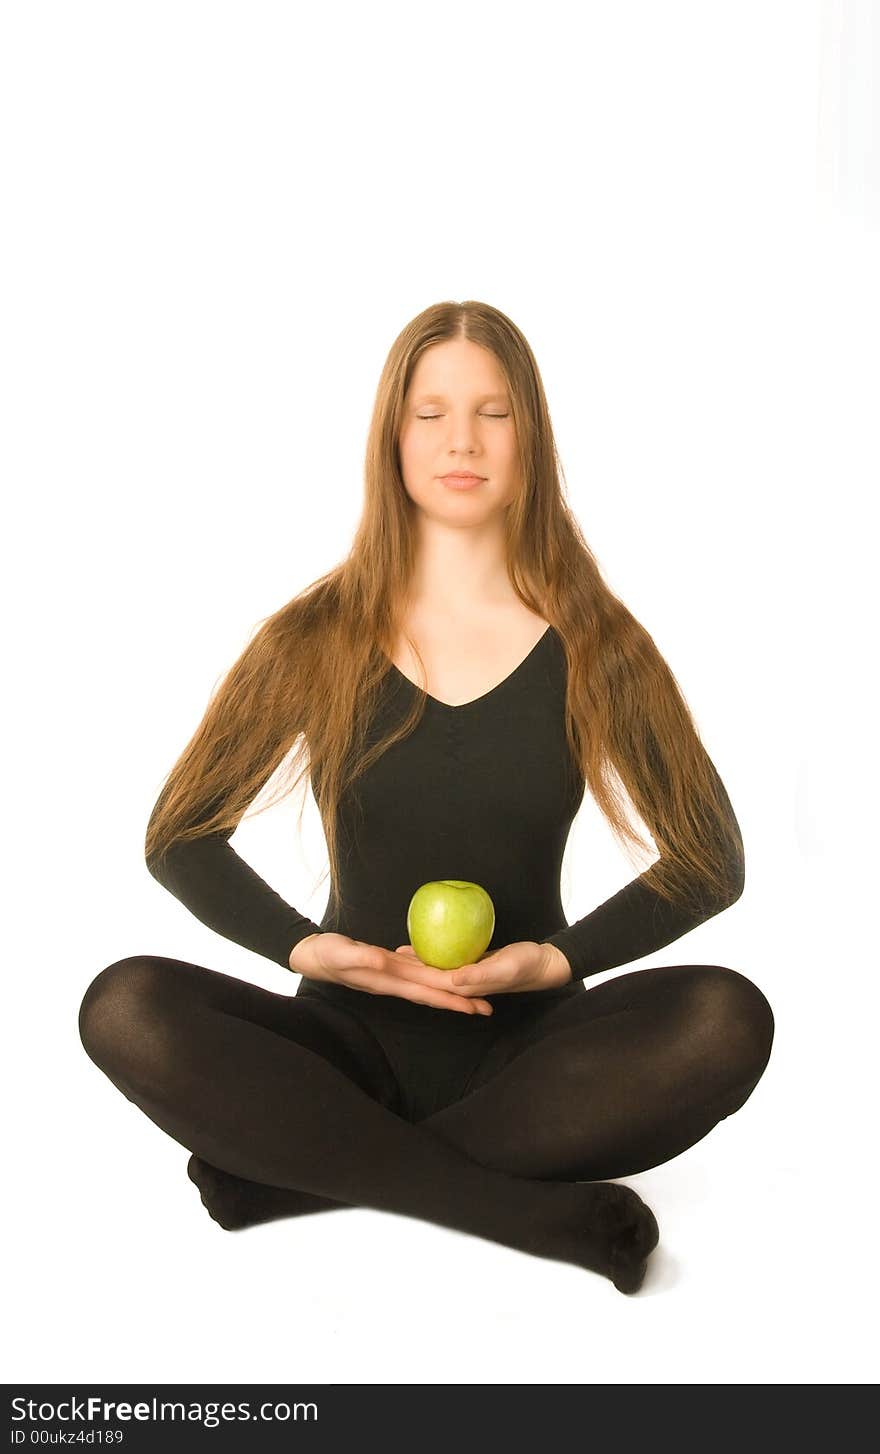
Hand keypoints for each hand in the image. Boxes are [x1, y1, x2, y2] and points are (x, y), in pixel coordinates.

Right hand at [289, 932, 494, 1015]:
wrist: (313, 955)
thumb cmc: (325, 954)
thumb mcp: (341, 953)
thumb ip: (360, 956)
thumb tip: (381, 960)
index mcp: (388, 980)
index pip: (426, 992)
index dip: (450, 1000)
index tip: (473, 1006)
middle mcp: (396, 982)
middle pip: (434, 994)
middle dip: (460, 1001)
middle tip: (488, 1007)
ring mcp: (394, 976)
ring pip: (429, 986)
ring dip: (452, 993)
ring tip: (476, 996)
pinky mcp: (391, 966)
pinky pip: (420, 974)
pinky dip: (437, 976)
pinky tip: (448, 973)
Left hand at [394, 939, 571, 995]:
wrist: (544, 963)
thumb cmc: (526, 964)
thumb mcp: (503, 967)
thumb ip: (478, 974)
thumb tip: (451, 980)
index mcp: (464, 986)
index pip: (429, 982)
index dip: (409, 975)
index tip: (389, 968)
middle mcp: (462, 983)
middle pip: (427, 978)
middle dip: (406, 973)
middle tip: (383, 962)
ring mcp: (466, 975)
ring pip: (434, 970)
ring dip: (416, 965)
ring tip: (393, 956)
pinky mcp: (472, 964)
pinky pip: (446, 959)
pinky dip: (433, 954)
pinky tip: (424, 944)